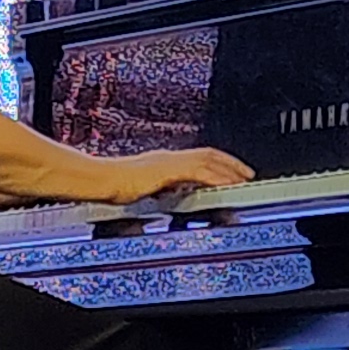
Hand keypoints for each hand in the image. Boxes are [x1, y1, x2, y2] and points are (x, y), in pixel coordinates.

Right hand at [88, 146, 250, 205]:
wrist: (99, 180)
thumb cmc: (112, 186)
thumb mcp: (141, 188)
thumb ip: (158, 189)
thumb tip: (169, 195)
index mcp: (164, 161)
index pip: (198, 156)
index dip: (219, 162)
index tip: (233, 171)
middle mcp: (169, 157)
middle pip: (209, 154)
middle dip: (231, 164)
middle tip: (249, 174)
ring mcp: (169, 161)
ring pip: (208, 160)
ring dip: (229, 169)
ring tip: (244, 179)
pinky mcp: (167, 169)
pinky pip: (198, 171)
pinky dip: (215, 176)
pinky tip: (226, 184)